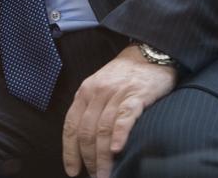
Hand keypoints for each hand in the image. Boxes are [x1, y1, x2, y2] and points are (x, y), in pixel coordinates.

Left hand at [62, 44, 177, 177]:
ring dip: (103, 157)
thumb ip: (92, 110)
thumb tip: (87, 143)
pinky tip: (118, 151)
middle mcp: (96, 93)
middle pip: (87, 132)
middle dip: (88, 160)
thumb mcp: (100, 87)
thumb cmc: (125, 75)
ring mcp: (116, 94)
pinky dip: (119, 135)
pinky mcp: (136, 95)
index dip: (69, 151)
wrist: (148, 52)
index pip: (70, 126)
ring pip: (103, 130)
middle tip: (95, 177)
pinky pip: (125, 117)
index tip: (72, 171)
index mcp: (84, 92)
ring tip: (105, 175)